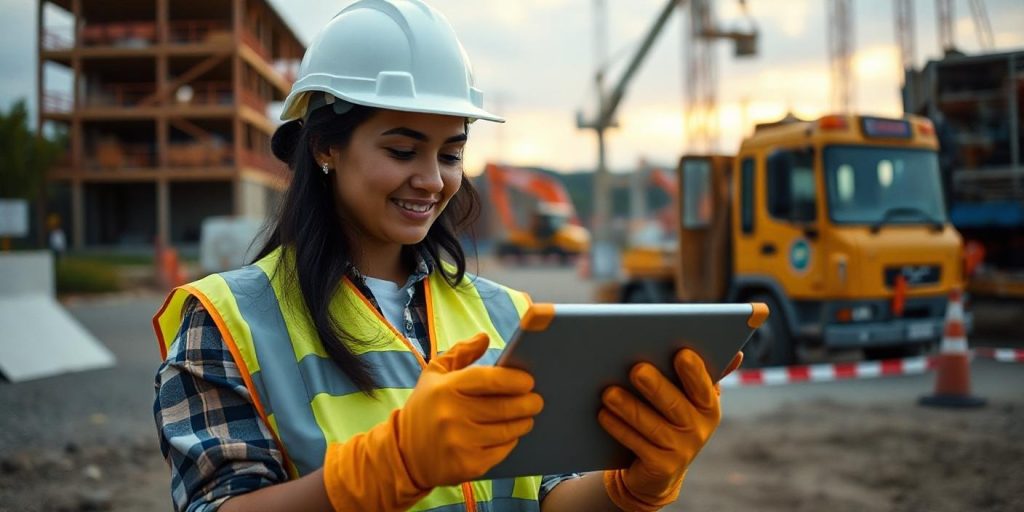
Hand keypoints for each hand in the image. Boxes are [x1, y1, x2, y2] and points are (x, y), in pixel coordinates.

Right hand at [398, 333, 543, 487]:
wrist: (404, 454)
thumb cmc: (425, 408)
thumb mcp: (434, 375)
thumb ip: (460, 353)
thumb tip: (484, 338)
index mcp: (445, 389)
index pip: (489, 380)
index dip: (514, 379)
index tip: (529, 381)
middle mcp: (451, 416)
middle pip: (503, 407)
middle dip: (528, 403)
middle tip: (536, 400)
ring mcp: (459, 443)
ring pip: (506, 430)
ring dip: (523, 422)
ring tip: (526, 416)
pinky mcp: (467, 466)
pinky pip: (501, 451)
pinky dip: (510, 441)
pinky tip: (510, 434)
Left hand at [599, 349, 742, 510]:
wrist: (656, 471)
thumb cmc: (669, 421)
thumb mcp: (687, 400)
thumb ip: (700, 375)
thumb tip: (736, 353)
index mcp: (708, 406)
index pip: (703, 386)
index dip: (694, 372)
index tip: (681, 353)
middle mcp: (700, 429)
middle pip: (675, 404)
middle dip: (656, 386)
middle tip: (637, 370)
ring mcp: (682, 451)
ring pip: (652, 426)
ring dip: (630, 408)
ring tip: (609, 393)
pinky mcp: (662, 467)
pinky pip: (638, 445)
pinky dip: (620, 429)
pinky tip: (604, 415)